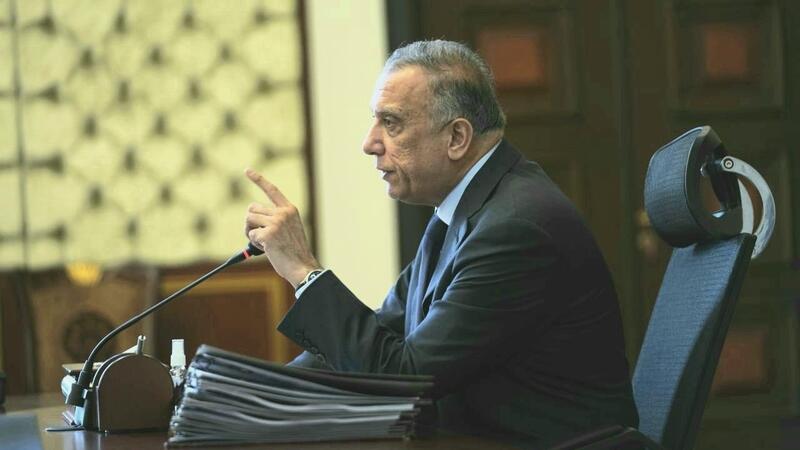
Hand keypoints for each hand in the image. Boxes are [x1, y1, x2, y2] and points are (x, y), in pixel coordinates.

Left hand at [244, 168, 320, 287]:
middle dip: (251, 222)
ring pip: (249, 220)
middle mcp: (283, 213)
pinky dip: (255, 243)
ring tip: (264, 243)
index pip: (272, 190)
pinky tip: (267, 249)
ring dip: (251, 232)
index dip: (258, 179)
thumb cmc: (294, 252)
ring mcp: (276, 222)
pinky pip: (251, 234)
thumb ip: (274, 220)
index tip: (246, 170)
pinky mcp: (269, 234)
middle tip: (259, 236)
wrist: (303, 266)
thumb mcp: (288, 230)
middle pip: (252, 208)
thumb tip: (250, 220)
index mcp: (290, 210)